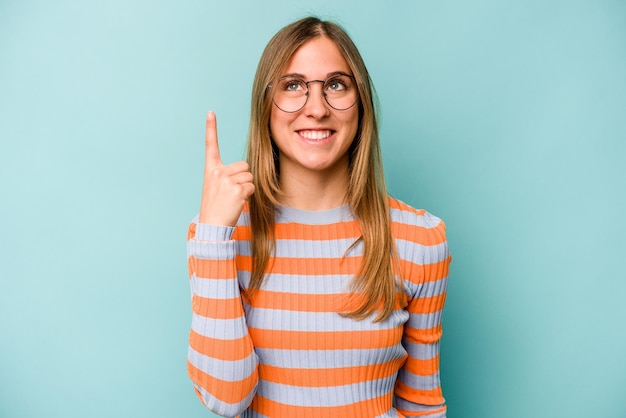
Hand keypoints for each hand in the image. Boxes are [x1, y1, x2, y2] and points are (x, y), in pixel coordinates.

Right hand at [199, 111, 254, 225]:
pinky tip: (237, 202)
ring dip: (247, 187)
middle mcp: (218, 172)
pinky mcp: (236, 190)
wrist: (212, 225)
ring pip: (250, 176)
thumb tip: (246, 171)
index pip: (210, 145)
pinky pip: (252, 187)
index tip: (210, 112)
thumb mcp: (216, 187)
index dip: (211, 128)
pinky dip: (249, 195)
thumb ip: (227, 175)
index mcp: (211, 170)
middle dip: (244, 178)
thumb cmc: (216, 207)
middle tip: (232, 192)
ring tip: (234, 198)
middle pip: (244, 165)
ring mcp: (227, 180)